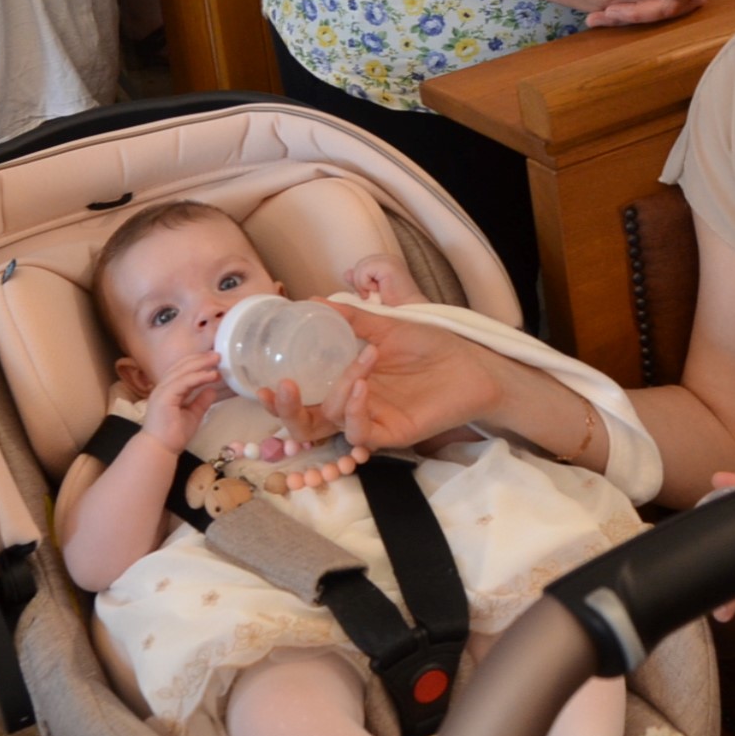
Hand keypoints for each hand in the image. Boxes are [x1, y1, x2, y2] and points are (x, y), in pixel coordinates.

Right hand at [143, 350, 228, 452]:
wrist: (160, 449)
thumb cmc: (173, 435)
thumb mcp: (193, 415)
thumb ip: (201, 401)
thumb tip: (212, 390)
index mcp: (168, 390)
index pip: (182, 370)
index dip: (198, 363)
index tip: (214, 360)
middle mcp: (163, 386)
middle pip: (182, 366)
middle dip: (200, 359)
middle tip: (217, 354)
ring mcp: (162, 390)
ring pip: (183, 371)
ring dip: (201, 364)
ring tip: (216, 360)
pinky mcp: (165, 396)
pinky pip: (184, 382)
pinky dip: (198, 377)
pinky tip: (211, 375)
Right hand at [294, 303, 506, 452]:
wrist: (472, 363)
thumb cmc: (430, 345)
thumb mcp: (385, 326)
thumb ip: (350, 318)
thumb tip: (312, 301)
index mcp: (344, 385)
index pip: (302, 400)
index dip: (278, 398)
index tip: (263, 382)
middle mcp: (352, 407)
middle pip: (306, 424)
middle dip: (287, 410)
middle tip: (282, 386)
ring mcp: (371, 422)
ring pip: (333, 422)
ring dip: (338, 391)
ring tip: (362, 362)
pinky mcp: (391, 434)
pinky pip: (361, 433)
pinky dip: (355, 410)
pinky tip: (361, 385)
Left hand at [344, 253, 415, 304]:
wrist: (407, 313)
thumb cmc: (391, 306)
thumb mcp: (370, 291)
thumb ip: (360, 281)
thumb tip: (347, 273)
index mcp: (385, 262)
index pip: (363, 265)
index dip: (361, 280)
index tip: (369, 293)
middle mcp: (388, 258)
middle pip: (360, 264)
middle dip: (360, 282)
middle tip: (370, 295)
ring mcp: (389, 260)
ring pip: (360, 267)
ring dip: (362, 284)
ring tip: (375, 293)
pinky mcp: (388, 266)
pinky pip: (364, 271)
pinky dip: (366, 284)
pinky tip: (377, 291)